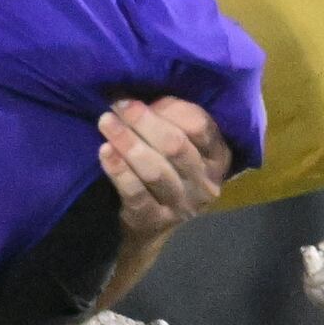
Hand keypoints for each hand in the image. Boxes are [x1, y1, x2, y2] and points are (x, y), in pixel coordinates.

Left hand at [98, 98, 231, 241]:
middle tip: (118, 106)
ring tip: (106, 123)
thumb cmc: (168, 171)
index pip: (201, 127)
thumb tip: (138, 99)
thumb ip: (171, 120)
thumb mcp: (182, 145)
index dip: (171, 108)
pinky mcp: (154, 220)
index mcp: (218, 157)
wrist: (153, 226)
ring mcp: (181, 205)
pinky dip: (119, 171)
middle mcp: (206, 183)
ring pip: (155, 169)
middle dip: (144, 121)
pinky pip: (136, 193)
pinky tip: (105, 152)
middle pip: (175, 146)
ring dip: (128, 142)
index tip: (144, 98)